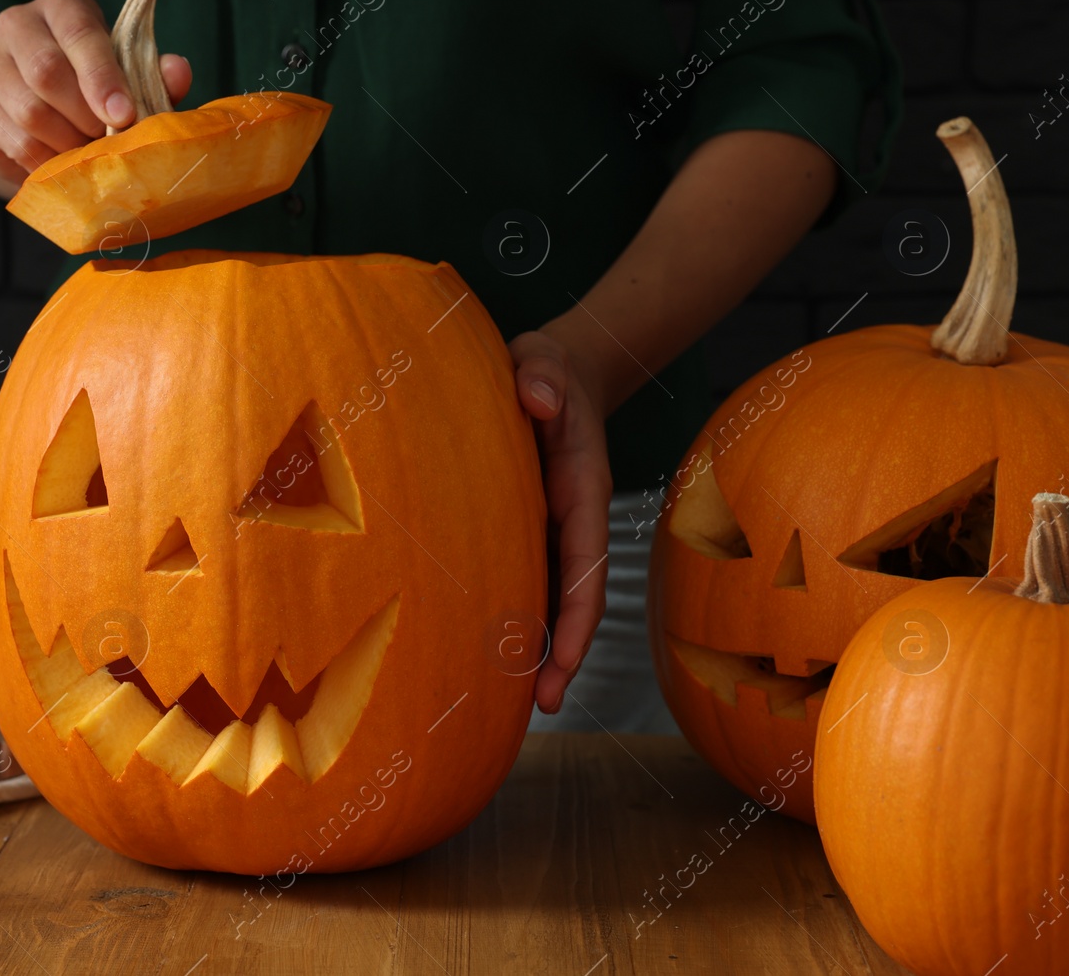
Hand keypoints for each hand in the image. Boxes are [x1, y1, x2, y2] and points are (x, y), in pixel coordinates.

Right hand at [0, 0, 192, 184]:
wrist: (42, 111)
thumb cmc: (98, 86)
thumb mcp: (129, 75)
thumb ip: (153, 74)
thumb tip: (178, 71)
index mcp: (61, 5)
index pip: (78, 30)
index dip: (102, 75)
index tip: (122, 113)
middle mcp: (18, 25)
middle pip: (46, 71)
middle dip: (85, 116)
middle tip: (108, 141)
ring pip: (28, 112)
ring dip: (68, 143)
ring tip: (89, 155)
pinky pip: (14, 143)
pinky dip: (47, 162)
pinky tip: (63, 164)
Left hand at [508, 330, 613, 713]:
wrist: (548, 374)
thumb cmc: (542, 370)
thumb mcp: (542, 362)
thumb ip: (541, 376)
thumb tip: (538, 397)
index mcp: (581, 490)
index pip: (585, 561)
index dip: (580, 614)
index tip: (569, 659)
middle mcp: (568, 520)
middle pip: (572, 598)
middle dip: (562, 653)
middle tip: (542, 706)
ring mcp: (548, 531)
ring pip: (546, 599)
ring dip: (536, 650)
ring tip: (514, 705)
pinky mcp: (523, 531)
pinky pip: (518, 581)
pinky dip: (511, 619)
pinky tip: (484, 658)